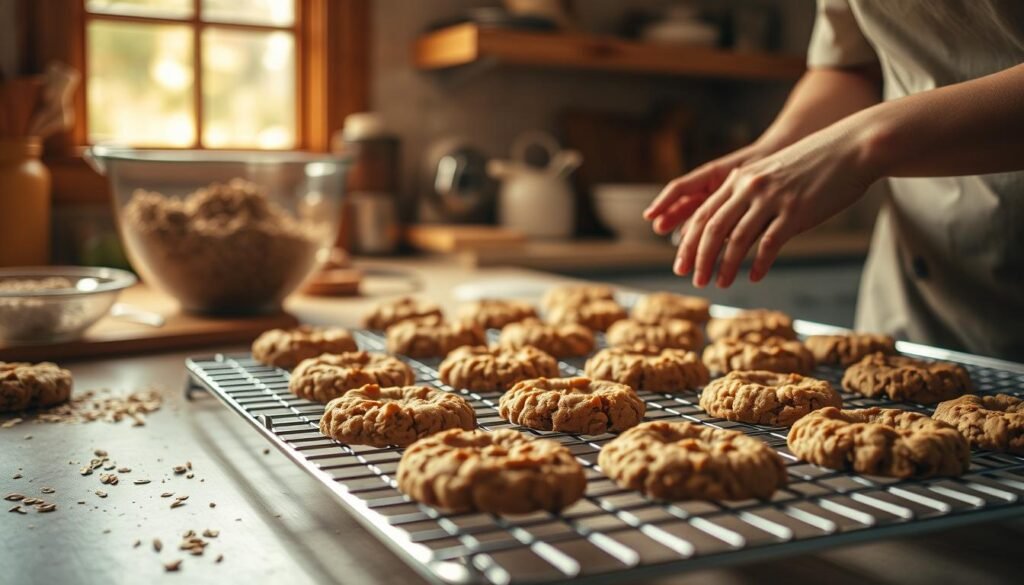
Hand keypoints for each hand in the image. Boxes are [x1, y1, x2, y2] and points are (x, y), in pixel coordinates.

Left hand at [669, 123, 876, 287]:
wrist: (852, 148)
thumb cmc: (813, 166)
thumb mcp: (771, 175)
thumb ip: (750, 198)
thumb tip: (733, 232)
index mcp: (740, 179)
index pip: (703, 214)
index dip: (688, 242)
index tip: (680, 264)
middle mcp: (750, 187)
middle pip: (712, 228)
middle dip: (698, 258)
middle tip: (694, 280)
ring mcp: (772, 198)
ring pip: (737, 239)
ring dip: (725, 266)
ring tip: (719, 284)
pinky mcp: (796, 211)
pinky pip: (770, 243)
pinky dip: (758, 264)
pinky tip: (753, 277)